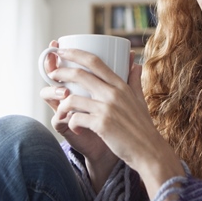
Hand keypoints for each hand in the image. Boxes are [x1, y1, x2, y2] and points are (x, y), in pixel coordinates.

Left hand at [49, 47, 184, 198]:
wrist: (148, 151)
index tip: (61, 50)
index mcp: (120, 85)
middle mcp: (113, 93)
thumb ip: (134, 80)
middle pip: (79, 74)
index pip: (94, 61)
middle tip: (52, 75)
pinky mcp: (101, 125)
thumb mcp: (140, 99)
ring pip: (72, 99)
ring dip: (63, 105)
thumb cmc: (142, 126)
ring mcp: (107, 109)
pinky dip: (72, 124)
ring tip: (62, 111)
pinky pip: (76, 119)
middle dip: (61, 72)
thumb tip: (134, 62)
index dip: (75, 53)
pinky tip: (76, 129)